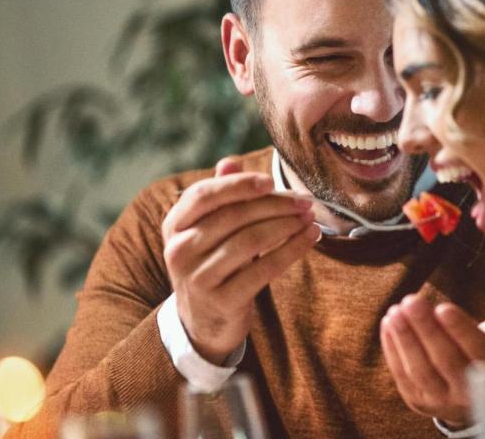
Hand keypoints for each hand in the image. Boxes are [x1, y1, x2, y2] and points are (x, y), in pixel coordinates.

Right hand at [162, 157, 321, 363]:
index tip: (271, 181)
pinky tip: (309, 239)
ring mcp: (198, 277)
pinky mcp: (222, 300)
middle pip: (233, 216)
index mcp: (174, 225)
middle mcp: (179, 250)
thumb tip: (230, 162)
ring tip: (310, 218)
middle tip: (304, 201)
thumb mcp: (208, 230)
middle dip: (275, 205)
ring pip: (250, 241)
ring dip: (287, 226)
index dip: (239, 185)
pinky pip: (264, 269)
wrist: (202, 323)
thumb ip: (220, 197)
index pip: (204, 195)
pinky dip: (291, 250)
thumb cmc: (213, 264)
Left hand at [380, 294, 484, 425]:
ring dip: (405, 339)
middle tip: (412, 300)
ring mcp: (442, 402)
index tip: (443, 307)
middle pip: (445, 360)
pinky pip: (403, 377)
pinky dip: (393, 350)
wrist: (480, 394)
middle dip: (426, 329)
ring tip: (397, 311)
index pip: (478, 352)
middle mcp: (470, 394)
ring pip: (421, 370)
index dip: (460, 330)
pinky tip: (389, 324)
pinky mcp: (420, 402)